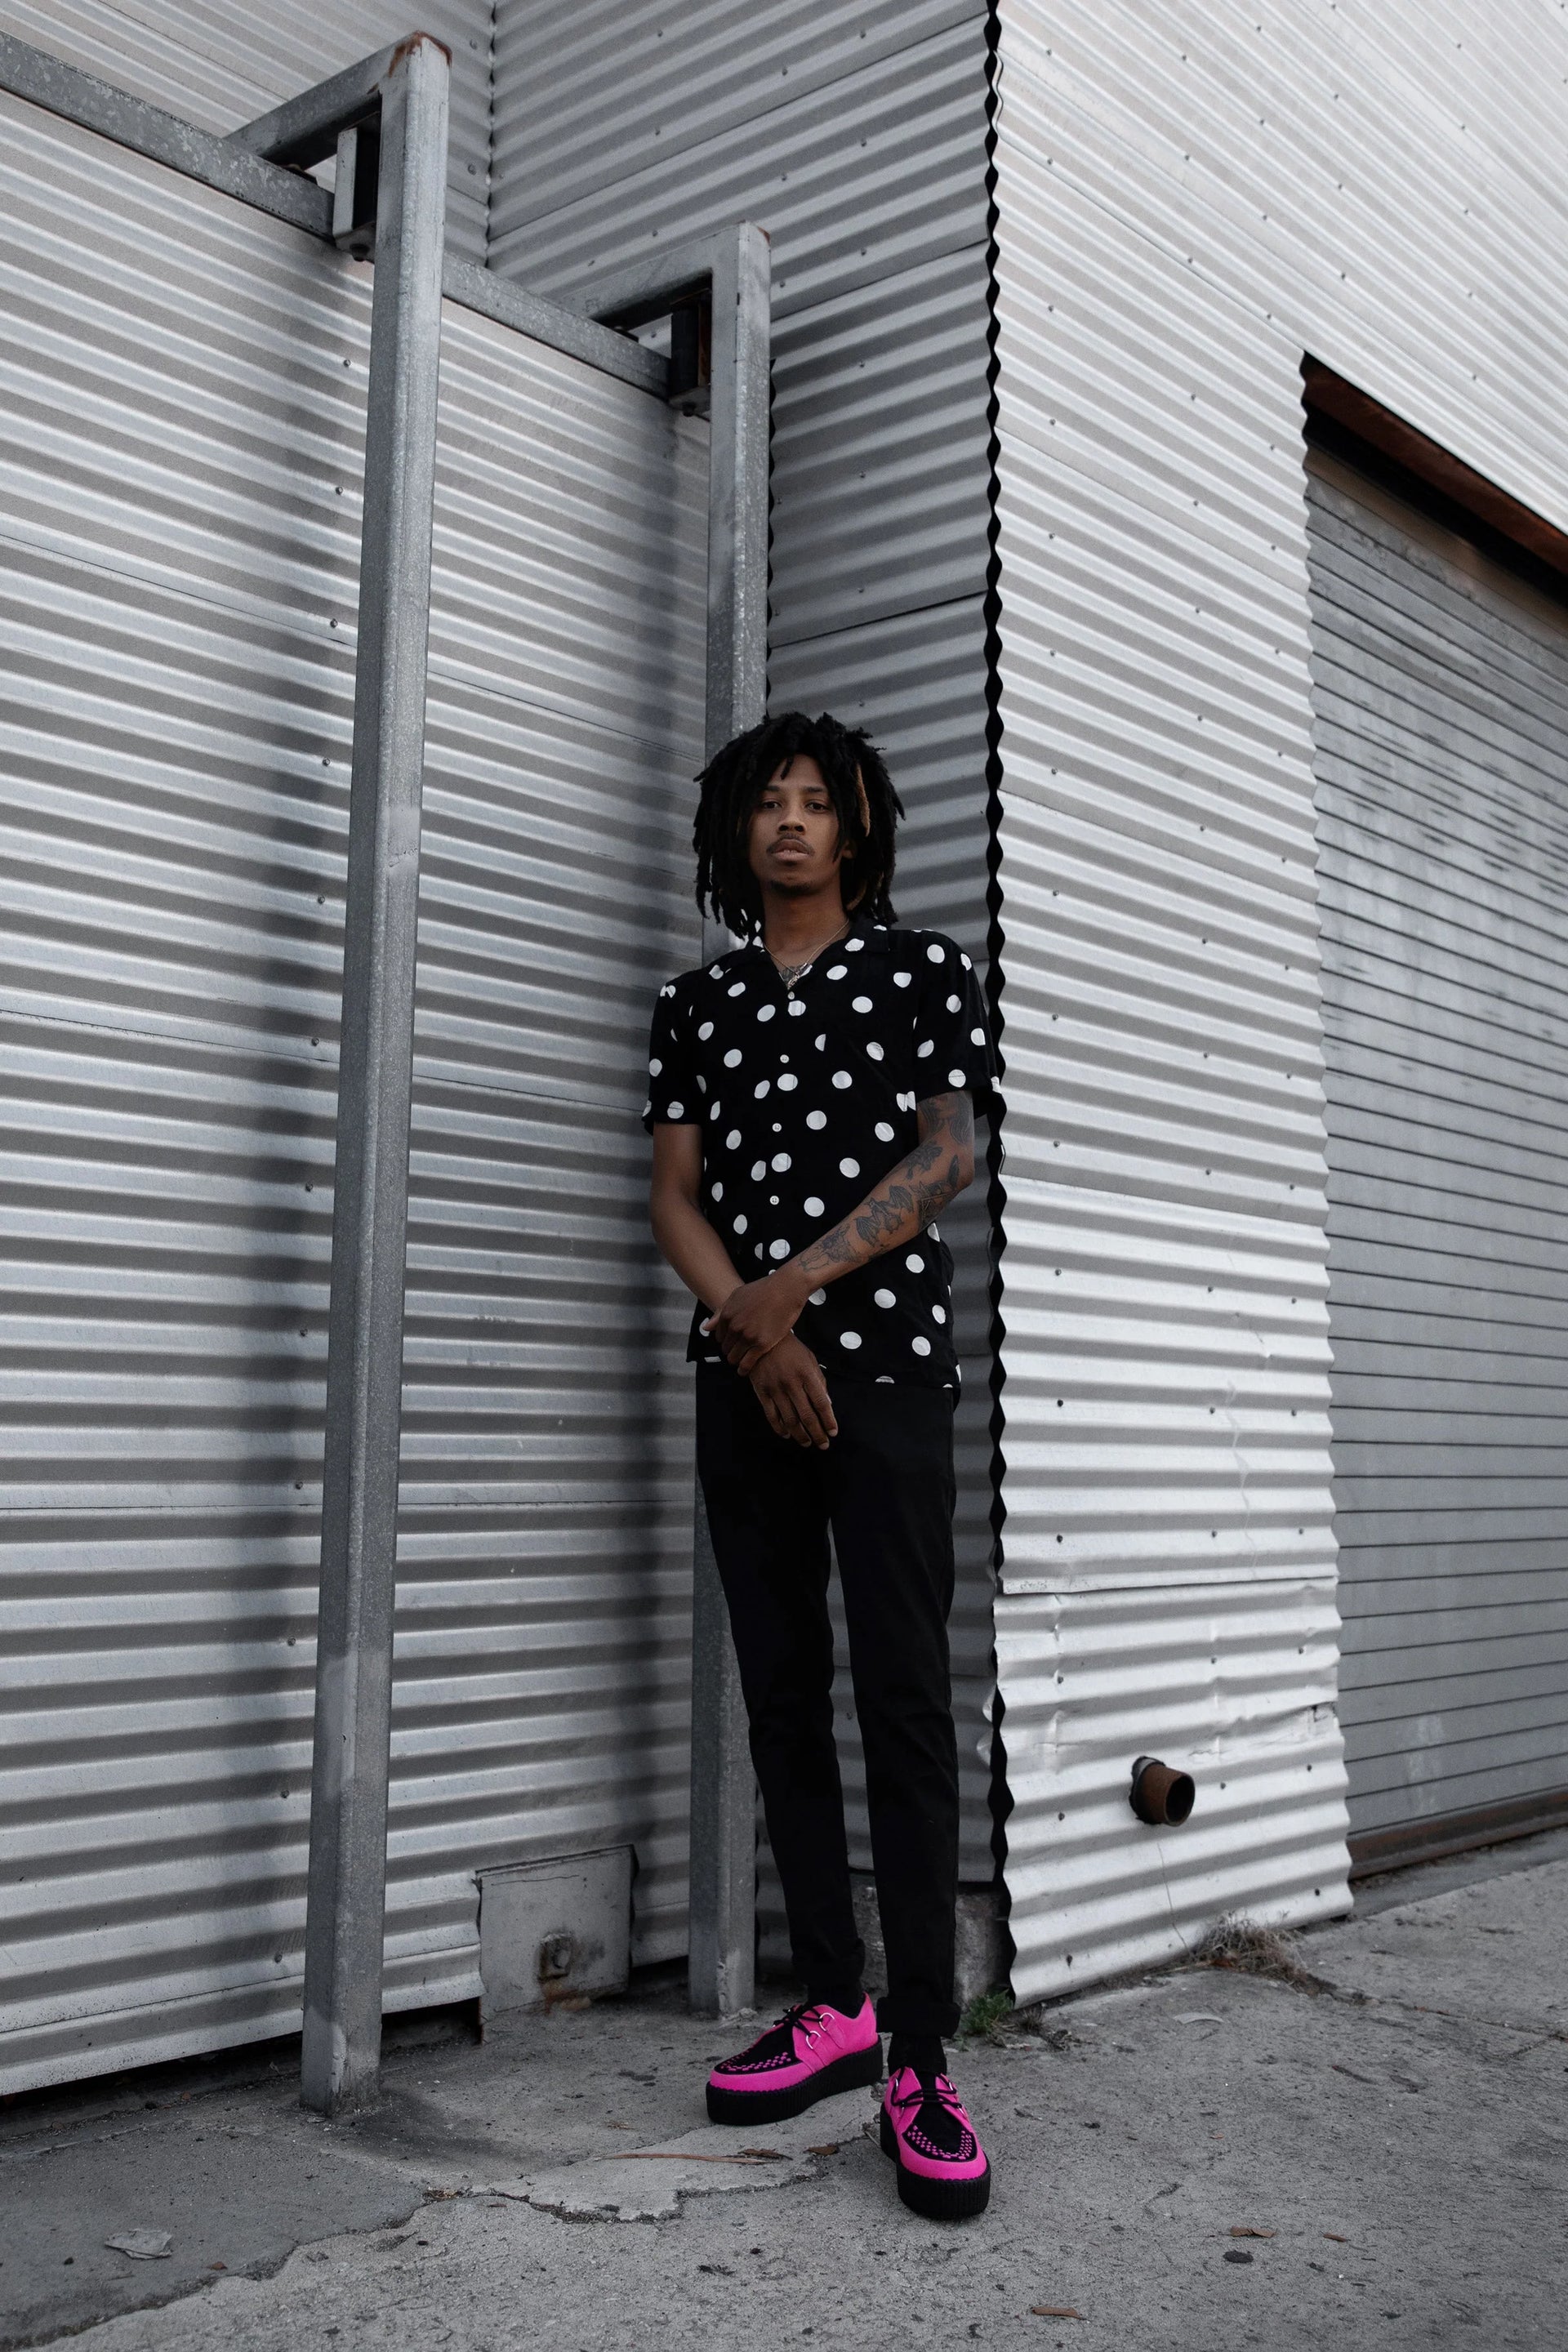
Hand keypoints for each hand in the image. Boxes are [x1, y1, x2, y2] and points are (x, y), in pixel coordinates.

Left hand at [704, 1266, 810, 1374]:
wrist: (786, 1289)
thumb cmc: (763, 1290)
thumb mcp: (737, 1295)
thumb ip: (720, 1312)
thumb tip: (706, 1328)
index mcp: (727, 1315)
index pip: (719, 1337)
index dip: (726, 1341)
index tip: (733, 1343)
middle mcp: (735, 1327)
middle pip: (726, 1348)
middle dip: (731, 1351)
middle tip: (740, 1352)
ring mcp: (748, 1336)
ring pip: (734, 1358)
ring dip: (736, 1361)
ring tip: (741, 1362)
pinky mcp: (762, 1344)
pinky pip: (747, 1364)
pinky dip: (744, 1370)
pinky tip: (744, 1371)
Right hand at [749, 1334, 837, 1449]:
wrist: (762, 1339)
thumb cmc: (790, 1350)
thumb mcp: (810, 1360)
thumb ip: (820, 1381)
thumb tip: (828, 1404)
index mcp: (807, 1374)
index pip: (821, 1403)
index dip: (829, 1420)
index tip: (833, 1432)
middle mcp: (791, 1383)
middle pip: (807, 1415)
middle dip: (817, 1433)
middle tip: (823, 1444)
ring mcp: (775, 1388)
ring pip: (789, 1420)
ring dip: (800, 1435)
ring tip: (806, 1443)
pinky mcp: (761, 1392)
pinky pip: (771, 1415)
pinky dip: (779, 1428)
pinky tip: (787, 1434)